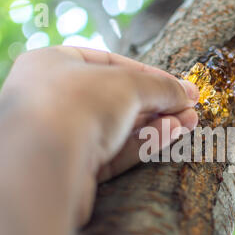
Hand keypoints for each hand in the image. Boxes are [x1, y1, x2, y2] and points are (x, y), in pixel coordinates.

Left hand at [0, 46, 198, 224]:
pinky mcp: (74, 169)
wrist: (44, 162)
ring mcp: (63, 137)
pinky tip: (170, 134)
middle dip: (158, 103)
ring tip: (189, 123)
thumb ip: (160, 86)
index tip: (180, 86)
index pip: (111, 64)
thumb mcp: (127, 83)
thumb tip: (187, 93)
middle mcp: (53, 100)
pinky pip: (114, 151)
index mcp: (54, 65)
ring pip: (119, 128)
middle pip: (118, 99)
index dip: (150, 75)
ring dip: (156, 124)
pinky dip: (142, 142)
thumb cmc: (77, 104)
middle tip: (190, 108)